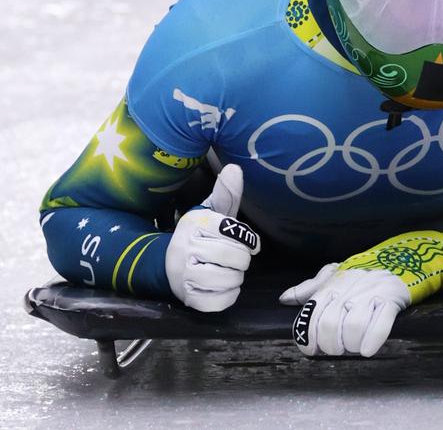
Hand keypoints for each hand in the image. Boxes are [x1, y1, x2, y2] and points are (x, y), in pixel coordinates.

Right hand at [165, 163, 259, 311]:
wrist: (168, 261)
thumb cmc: (200, 234)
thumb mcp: (211, 211)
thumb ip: (226, 193)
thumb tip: (235, 167)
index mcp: (196, 223)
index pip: (234, 231)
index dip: (247, 239)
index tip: (247, 242)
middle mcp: (187, 247)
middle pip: (234, 257)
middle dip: (242, 260)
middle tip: (236, 258)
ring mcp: (185, 275)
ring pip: (228, 280)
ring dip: (236, 278)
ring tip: (229, 272)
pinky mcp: (187, 298)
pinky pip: (219, 302)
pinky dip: (228, 296)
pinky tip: (222, 287)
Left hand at [279, 264, 409, 357]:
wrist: (397, 261)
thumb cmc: (360, 275)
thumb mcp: (333, 276)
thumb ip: (309, 289)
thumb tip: (284, 299)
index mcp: (332, 285)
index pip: (311, 313)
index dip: (308, 337)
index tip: (311, 349)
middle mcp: (348, 289)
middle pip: (330, 324)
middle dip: (330, 345)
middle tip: (337, 350)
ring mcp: (370, 293)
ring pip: (354, 326)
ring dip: (352, 344)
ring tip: (354, 347)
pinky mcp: (391, 299)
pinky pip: (381, 323)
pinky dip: (373, 340)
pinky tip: (368, 350)